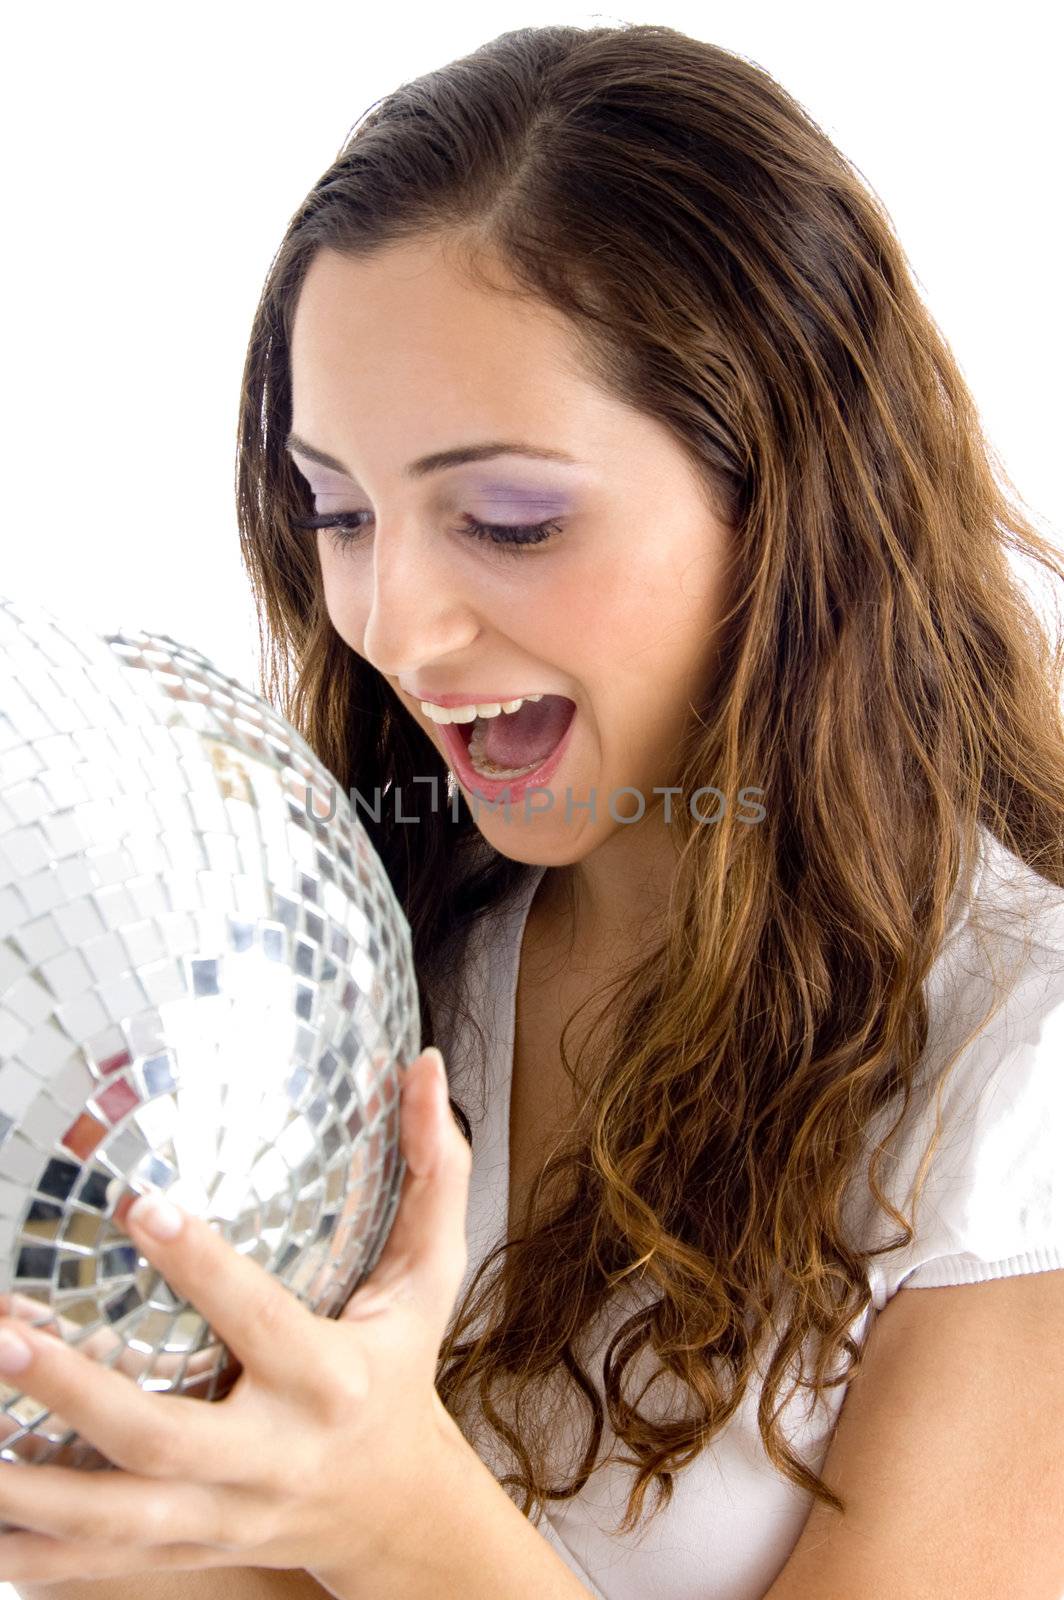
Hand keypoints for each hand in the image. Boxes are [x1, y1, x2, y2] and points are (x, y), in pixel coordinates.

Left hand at [0, 1046, 471, 1592]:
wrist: (392, 1512)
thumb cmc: (400, 1372)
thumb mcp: (428, 1279)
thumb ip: (434, 1173)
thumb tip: (426, 1067)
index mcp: (329, 1380)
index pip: (260, 1320)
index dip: (202, 1266)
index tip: (136, 1202)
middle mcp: (273, 1457)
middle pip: (162, 1438)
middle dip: (75, 1393)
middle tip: (0, 1335)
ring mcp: (223, 1517)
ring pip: (114, 1519)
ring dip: (28, 1486)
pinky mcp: (186, 1554)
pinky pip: (97, 1568)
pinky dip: (34, 1554)